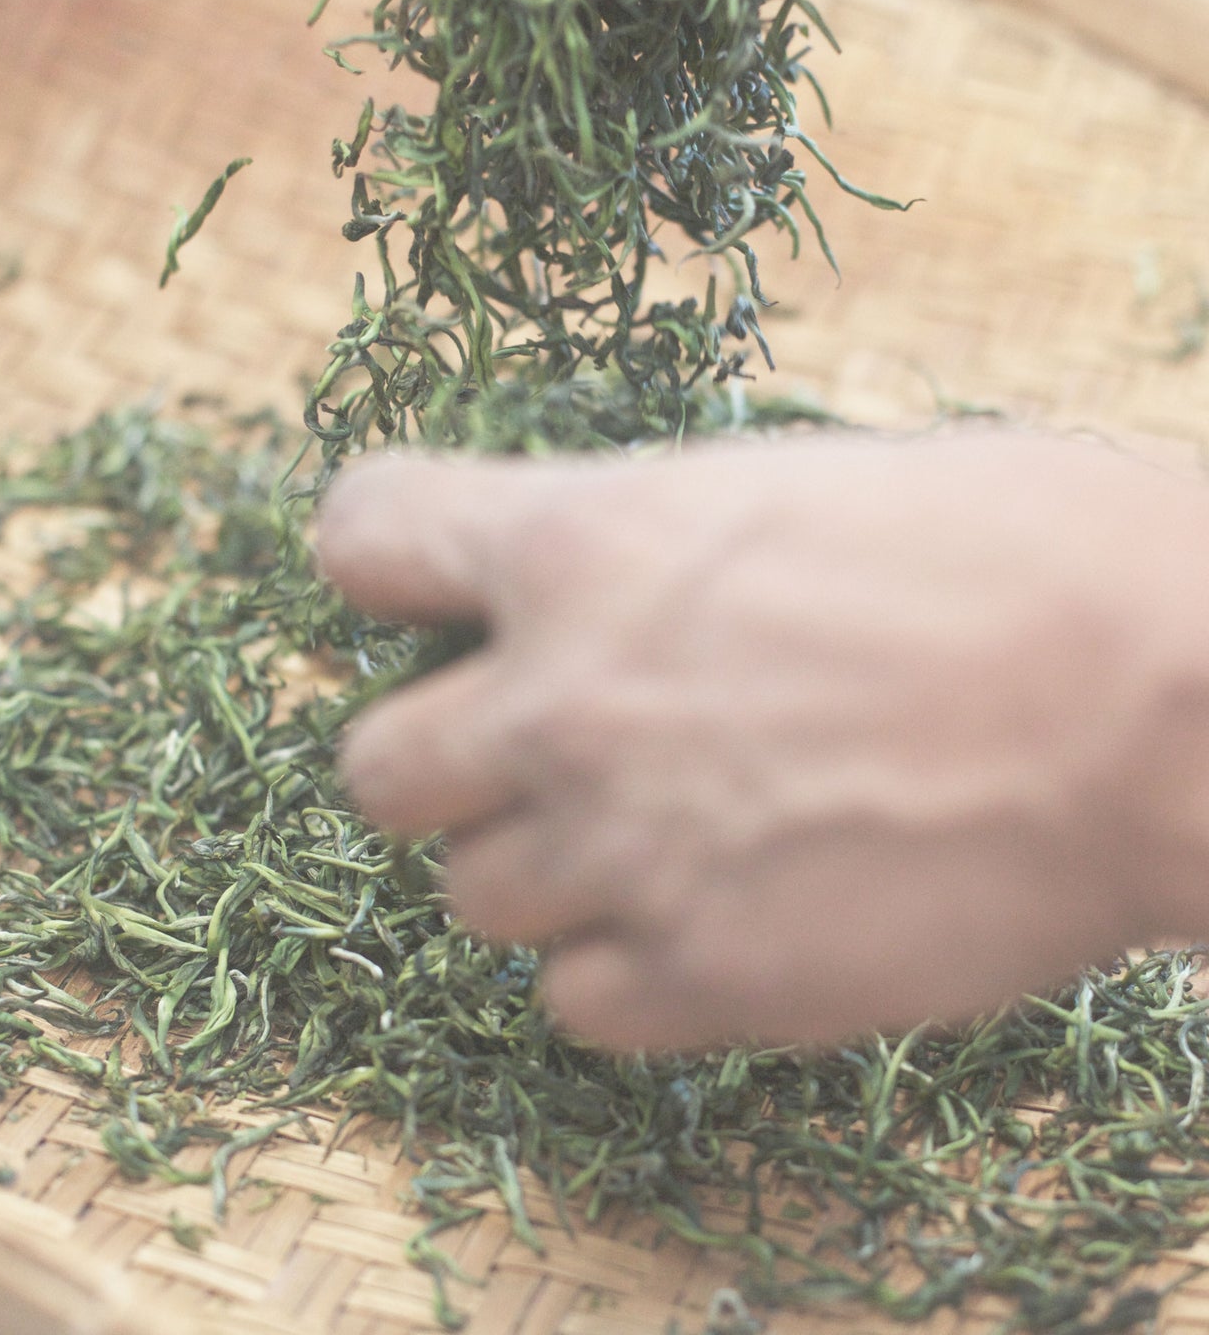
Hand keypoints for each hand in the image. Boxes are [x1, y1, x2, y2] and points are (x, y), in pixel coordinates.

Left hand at [319, 431, 1208, 1051]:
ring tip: (663, 832)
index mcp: (576, 548)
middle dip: (438, 758)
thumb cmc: (1006, 551)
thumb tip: (571, 585)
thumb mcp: (782, 491)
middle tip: (535, 743)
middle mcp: (560, 707)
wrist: (1166, 706)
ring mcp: (620, 857)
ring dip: (542, 868)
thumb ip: (634, 547)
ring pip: (469, 895)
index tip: (423, 585)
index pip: (362, 539)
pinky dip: (619, 967)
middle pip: (371, 769)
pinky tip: (711, 915)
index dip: (388, 562)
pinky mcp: (702, 985)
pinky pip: (571, 1000)